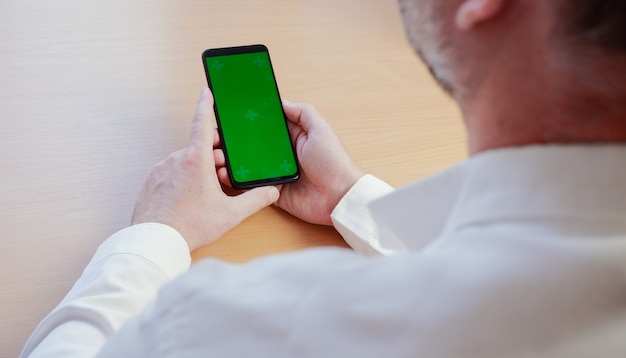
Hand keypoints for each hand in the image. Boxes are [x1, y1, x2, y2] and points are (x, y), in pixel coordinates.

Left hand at [132, 88, 279, 250]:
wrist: (155, 242)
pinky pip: (171, 173)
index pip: (202, 122)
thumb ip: (255, 199)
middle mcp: (176, 159)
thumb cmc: (189, 227)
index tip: (207, 91)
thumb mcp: (230, 214)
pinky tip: (188, 200)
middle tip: (223, 177)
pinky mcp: (151, 181)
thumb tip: (271, 191)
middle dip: (214, 157)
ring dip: (198, 170)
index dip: (206, 104)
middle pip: (200, 147)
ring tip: (205, 194)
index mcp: (196, 159)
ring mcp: (161, 170)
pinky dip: (182, 179)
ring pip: (186, 161)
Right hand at [216, 101, 363, 225]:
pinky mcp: (272, 191)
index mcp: (293, 136)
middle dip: (236, 139)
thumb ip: (303, 112)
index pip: (267, 124)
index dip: (251, 118)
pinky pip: (251, 185)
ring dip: (232, 159)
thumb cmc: (334, 162)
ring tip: (216, 153)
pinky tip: (223, 173)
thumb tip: (281, 101)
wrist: (338, 197)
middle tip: (216, 134)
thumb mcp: (321, 130)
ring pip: (248, 163)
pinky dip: (237, 180)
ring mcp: (276, 173)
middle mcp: (282, 153)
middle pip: (254, 143)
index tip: (232, 111)